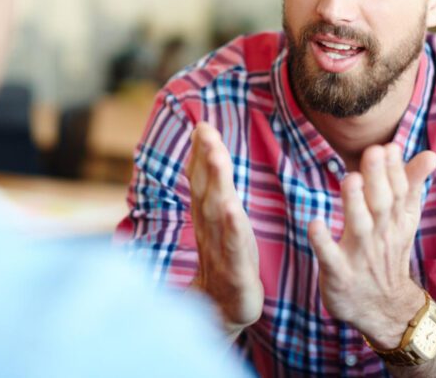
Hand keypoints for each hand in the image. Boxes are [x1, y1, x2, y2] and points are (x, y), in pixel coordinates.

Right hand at [187, 122, 263, 333]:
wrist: (223, 310)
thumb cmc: (225, 259)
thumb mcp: (219, 220)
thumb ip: (212, 185)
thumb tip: (207, 149)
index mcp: (207, 216)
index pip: (201, 180)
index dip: (200, 153)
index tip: (202, 125)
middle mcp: (210, 229)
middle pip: (206, 190)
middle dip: (206, 159)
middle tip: (205, 131)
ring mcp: (220, 249)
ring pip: (217, 211)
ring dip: (216, 182)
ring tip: (216, 156)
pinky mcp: (235, 271)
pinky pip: (232, 246)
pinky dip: (230, 226)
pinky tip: (231, 208)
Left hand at [307, 143, 435, 347]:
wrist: (385, 310)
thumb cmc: (388, 253)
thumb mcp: (405, 221)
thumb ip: (412, 185)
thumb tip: (431, 154)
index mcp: (396, 222)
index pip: (399, 192)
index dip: (394, 170)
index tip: (389, 146)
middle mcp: (380, 236)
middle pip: (381, 204)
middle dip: (378, 178)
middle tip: (373, 151)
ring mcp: (359, 256)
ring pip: (359, 226)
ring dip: (354, 203)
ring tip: (350, 179)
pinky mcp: (339, 274)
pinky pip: (330, 257)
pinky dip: (322, 241)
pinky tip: (315, 223)